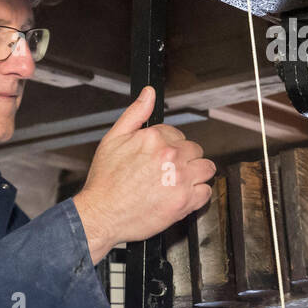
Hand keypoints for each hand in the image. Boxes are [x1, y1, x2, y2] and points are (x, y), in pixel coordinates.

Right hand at [72, 86, 216, 264]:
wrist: (102, 214)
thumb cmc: (105, 182)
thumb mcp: (114, 139)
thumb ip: (136, 113)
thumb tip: (149, 93)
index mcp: (155, 139)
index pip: (178, 134)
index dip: (169, 146)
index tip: (160, 157)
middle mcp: (171, 157)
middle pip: (194, 150)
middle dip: (184, 158)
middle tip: (168, 171)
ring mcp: (180, 179)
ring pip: (206, 168)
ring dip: (195, 174)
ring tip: (178, 182)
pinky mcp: (185, 201)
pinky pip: (205, 192)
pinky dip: (196, 194)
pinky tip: (181, 195)